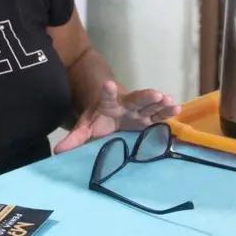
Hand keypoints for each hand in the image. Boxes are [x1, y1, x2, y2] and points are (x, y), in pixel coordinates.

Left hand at [53, 80, 180, 153]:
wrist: (112, 113)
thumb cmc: (99, 120)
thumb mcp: (86, 128)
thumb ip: (75, 139)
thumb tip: (58, 151)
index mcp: (109, 104)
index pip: (107, 97)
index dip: (108, 91)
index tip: (109, 84)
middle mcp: (127, 104)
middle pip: (136, 98)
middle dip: (146, 96)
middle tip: (155, 94)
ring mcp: (140, 110)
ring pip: (151, 105)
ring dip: (160, 104)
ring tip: (169, 101)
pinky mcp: (149, 117)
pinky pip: (159, 114)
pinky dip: (168, 112)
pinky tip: (177, 110)